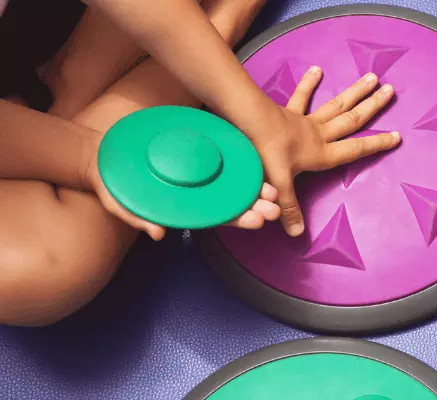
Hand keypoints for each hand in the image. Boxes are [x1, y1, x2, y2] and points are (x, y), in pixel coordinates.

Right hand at [85, 153, 282, 240]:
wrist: (103, 155)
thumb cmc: (112, 185)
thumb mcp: (119, 202)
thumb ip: (137, 218)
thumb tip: (157, 234)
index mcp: (185, 207)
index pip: (216, 216)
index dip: (238, 219)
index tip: (257, 221)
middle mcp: (197, 193)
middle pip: (232, 202)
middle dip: (255, 206)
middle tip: (275, 208)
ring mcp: (198, 174)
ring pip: (233, 183)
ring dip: (254, 186)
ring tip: (273, 190)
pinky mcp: (195, 155)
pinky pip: (221, 159)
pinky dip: (240, 161)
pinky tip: (256, 161)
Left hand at [239, 67, 400, 236]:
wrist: (247, 122)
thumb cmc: (265, 153)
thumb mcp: (279, 185)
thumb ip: (290, 208)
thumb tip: (297, 234)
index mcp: (322, 153)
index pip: (356, 148)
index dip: (377, 143)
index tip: (397, 136)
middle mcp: (319, 135)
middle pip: (352, 119)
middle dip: (373, 106)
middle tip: (391, 91)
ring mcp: (305, 121)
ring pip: (336, 105)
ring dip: (355, 91)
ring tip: (372, 77)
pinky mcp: (289, 112)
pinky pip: (302, 98)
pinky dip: (310, 84)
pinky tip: (318, 70)